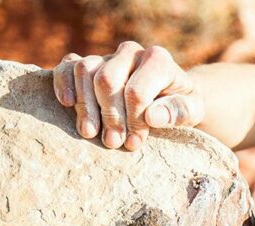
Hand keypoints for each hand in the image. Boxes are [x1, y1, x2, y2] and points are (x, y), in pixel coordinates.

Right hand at [52, 41, 204, 150]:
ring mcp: (108, 56)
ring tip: (90, 134)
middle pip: (107, 80)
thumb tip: (153, 117)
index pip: (136, 91)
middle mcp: (131, 52)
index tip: (135, 143)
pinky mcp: (89, 64)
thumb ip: (178, 112)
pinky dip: (63, 83)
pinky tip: (67, 104)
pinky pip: (67, 65)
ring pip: (85, 71)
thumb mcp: (192, 110)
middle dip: (109, 116)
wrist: (171, 96)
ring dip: (85, 106)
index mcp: (158, 60)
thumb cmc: (181, 104)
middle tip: (112, 143)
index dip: (133, 120)